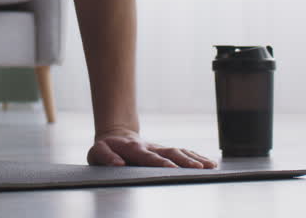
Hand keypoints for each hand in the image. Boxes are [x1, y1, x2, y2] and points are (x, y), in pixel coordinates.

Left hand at [87, 128, 217, 168]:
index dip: (160, 162)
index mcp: (134, 149)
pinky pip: (183, 153)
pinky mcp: (165, 151)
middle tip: (198, 169)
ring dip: (195, 159)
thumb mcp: (96, 152)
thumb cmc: (105, 148)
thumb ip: (105, 157)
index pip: (149, 157)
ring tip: (210, 166)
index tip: (171, 168)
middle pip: (170, 152)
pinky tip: (210, 164)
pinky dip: (197, 157)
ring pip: (180, 151)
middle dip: (184, 161)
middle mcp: (150, 147)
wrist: (115, 136)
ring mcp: (159, 148)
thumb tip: (118, 163)